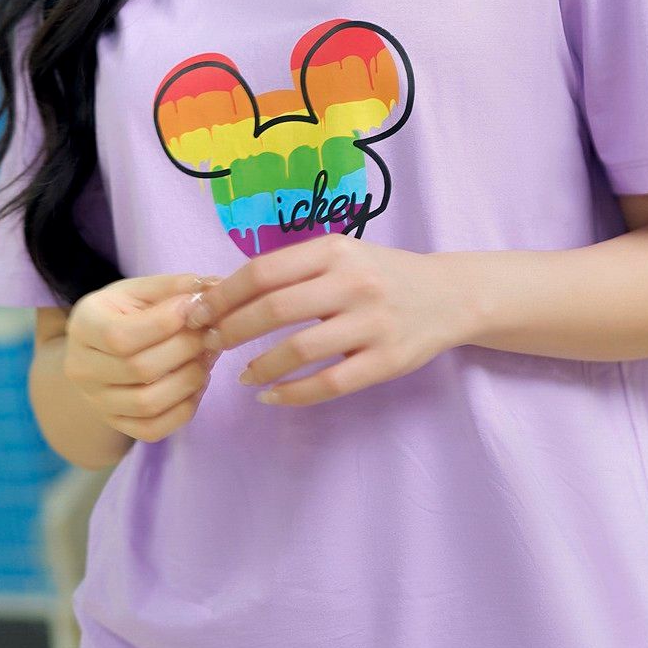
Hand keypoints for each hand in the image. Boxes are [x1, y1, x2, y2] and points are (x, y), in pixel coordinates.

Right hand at [64, 270, 225, 441]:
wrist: (103, 349)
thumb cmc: (126, 313)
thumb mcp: (142, 291)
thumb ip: (174, 288)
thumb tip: (215, 287)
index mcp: (83, 326)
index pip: (120, 336)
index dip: (166, 323)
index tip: (195, 307)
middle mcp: (81, 369)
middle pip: (140, 369)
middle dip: (186, 349)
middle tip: (211, 333)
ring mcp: (97, 402)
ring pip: (149, 403)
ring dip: (190, 379)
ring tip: (206, 357)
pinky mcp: (118, 424)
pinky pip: (154, 429)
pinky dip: (185, 408)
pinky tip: (197, 383)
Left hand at [181, 239, 462, 405]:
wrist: (450, 295)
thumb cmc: (382, 274)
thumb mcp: (342, 255)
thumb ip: (293, 270)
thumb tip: (222, 292)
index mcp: (336, 250)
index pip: (262, 272)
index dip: (222, 295)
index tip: (197, 312)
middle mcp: (354, 283)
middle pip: (274, 309)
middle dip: (231, 330)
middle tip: (210, 344)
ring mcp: (373, 323)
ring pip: (299, 350)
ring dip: (259, 367)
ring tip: (242, 375)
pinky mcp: (387, 361)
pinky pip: (330, 384)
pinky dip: (293, 394)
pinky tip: (272, 396)